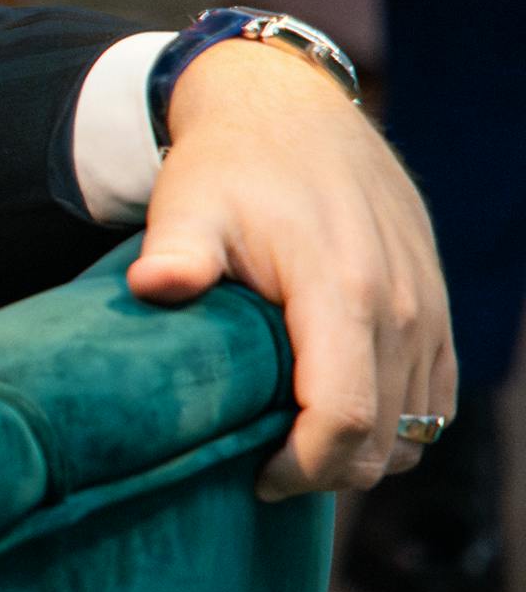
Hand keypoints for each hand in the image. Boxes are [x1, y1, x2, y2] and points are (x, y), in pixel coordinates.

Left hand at [126, 39, 452, 500]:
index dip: (301, 468)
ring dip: (361, 454)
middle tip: (263, 466)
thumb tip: (153, 285)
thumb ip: (175, 252)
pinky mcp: (439, 311)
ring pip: (417, 429)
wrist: (294, 115)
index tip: (254, 476)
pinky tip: (336, 416)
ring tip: (294, 443)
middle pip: (384, 441)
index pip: (344, 420)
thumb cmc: (230, 168)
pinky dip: (396, 425)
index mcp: (342, 293)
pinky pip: (436, 400)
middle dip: (325, 473)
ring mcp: (429, 312)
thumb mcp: (188, 205)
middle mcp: (402, 309)